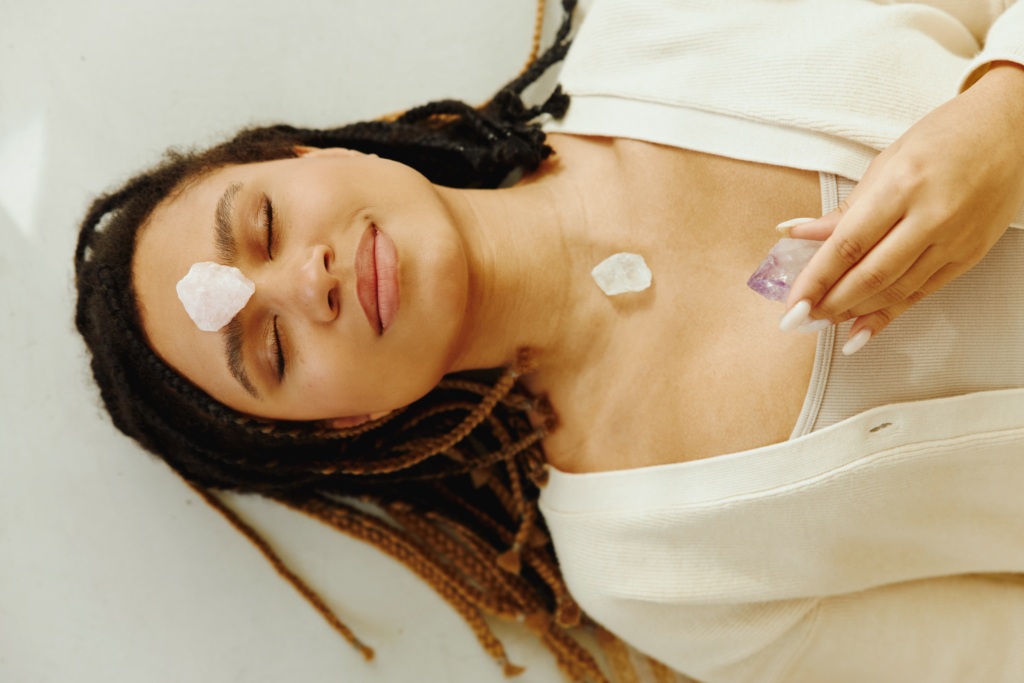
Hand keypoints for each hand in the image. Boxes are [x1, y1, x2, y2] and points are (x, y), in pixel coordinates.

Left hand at [779, 62, 1023, 354]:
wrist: (1011, 129)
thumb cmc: (947, 136)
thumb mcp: (886, 162)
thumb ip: (844, 208)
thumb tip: (799, 233)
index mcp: (903, 186)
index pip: (848, 245)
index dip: (816, 279)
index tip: (793, 302)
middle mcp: (932, 216)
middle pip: (871, 275)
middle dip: (831, 303)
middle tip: (802, 318)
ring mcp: (955, 239)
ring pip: (897, 290)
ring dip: (856, 311)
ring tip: (824, 321)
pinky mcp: (970, 255)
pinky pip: (922, 293)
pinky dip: (889, 314)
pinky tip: (862, 327)